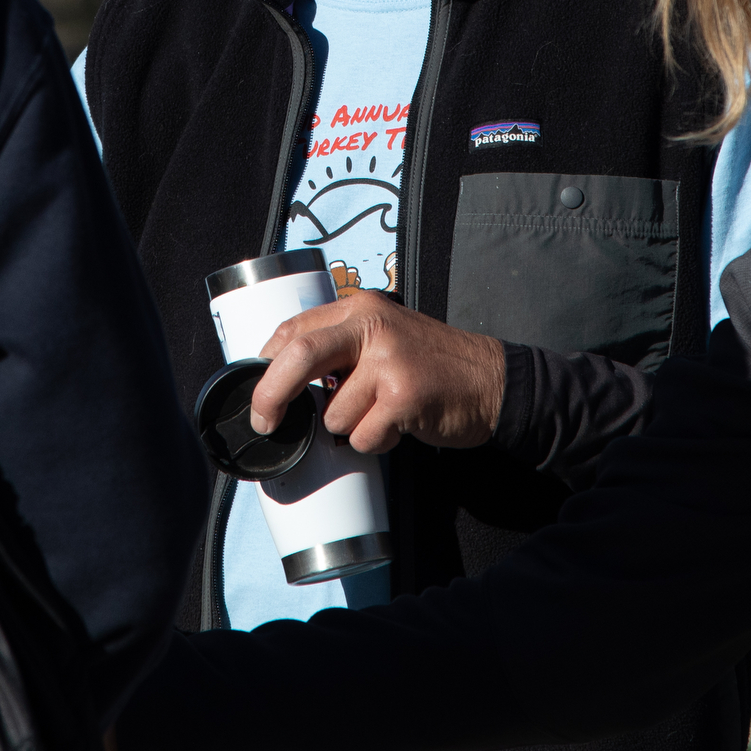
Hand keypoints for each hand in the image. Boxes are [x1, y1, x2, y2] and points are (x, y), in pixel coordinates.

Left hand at [250, 293, 505, 453]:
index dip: (265, 364)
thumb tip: (281, 381)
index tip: (259, 393)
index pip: (294, 329)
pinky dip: (376, 442)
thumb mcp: (384, 337)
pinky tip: (400, 424)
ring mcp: (389, 361)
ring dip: (351, 429)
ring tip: (384, 413)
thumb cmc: (432, 365)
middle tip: (264, 423)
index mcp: (360, 308)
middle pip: (299, 357)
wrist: (492, 381)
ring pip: (334, 415)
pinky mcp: (404, 396)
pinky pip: (363, 437)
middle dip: (270, 396)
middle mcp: (372, 326)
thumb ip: (340, 349)